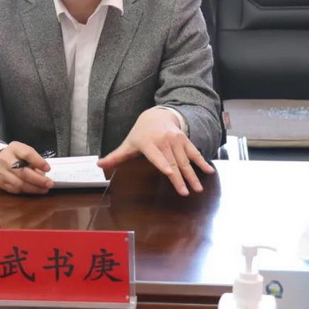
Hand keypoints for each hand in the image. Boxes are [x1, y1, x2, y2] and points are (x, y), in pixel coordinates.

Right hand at [0, 141, 53, 194]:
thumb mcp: (24, 151)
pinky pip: (15, 190)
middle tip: (49, 184)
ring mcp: (1, 172)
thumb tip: (44, 174)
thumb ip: (34, 159)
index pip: (27, 154)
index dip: (38, 162)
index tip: (48, 168)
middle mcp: (5, 160)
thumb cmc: (16, 155)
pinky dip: (27, 191)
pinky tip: (34, 190)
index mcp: (14, 148)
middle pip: (23, 172)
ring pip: (19, 184)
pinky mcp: (0, 183)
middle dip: (38, 180)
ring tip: (44, 189)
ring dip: (34, 188)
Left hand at [98, 107, 214, 195]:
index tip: (169, 172)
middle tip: (185, 193)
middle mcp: (163, 141)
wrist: (157, 115)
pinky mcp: (184, 140)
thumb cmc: (140, 133)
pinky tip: (210, 172)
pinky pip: (194, 152)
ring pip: (184, 160)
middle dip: (179, 178)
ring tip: (198, 189)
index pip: (156, 155)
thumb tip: (98, 165)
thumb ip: (116, 156)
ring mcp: (175, 140)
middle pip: (172, 162)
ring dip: (193, 175)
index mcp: (148, 143)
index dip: (162, 163)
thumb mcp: (128, 143)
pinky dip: (202, 162)